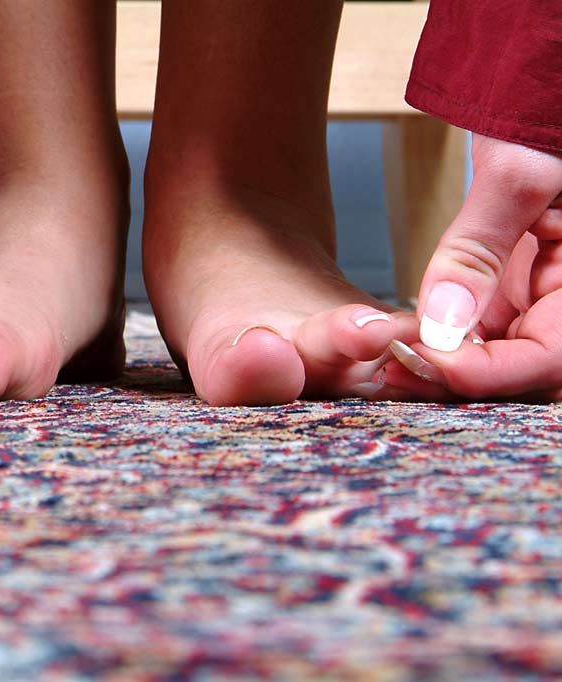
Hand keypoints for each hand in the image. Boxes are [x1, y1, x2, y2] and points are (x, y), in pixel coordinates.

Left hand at [382, 133, 561, 399]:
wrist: (543, 87)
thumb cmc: (549, 116)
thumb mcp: (520, 172)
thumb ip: (478, 248)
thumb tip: (443, 323)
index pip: (548, 360)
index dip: (489, 372)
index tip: (429, 357)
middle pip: (523, 374)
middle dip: (460, 378)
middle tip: (395, 372)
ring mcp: (543, 301)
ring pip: (498, 361)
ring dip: (445, 366)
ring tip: (389, 361)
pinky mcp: (514, 293)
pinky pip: (481, 334)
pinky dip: (443, 341)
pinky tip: (403, 340)